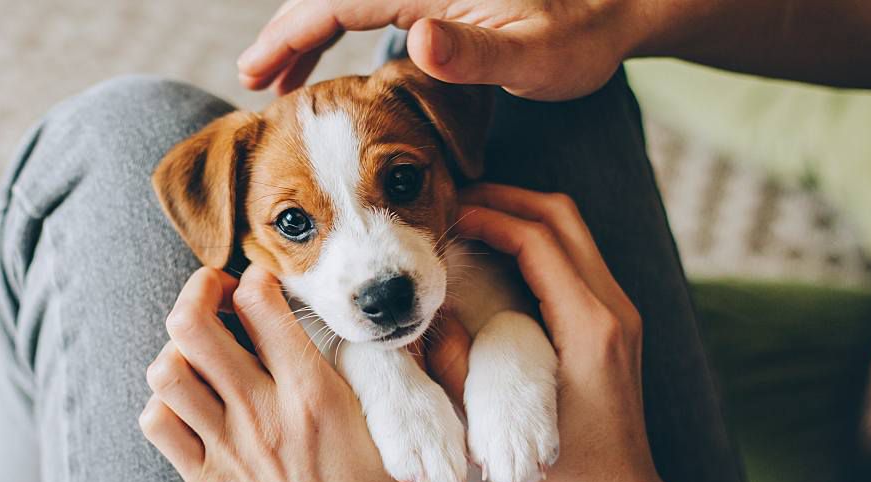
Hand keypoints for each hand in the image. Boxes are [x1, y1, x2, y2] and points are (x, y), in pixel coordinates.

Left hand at [139, 265, 414, 481]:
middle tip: (217, 292)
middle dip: (198, 290)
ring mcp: (228, 448)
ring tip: (203, 349)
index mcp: (313, 393)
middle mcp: (263, 414)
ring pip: (166, 371)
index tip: (264, 280)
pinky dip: (165, 404)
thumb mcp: (388, 426)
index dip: (256, 275)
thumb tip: (362, 324)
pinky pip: (157, 424)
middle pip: (192, 325)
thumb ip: (372, 371)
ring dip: (179, 350)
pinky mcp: (207, 480)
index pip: (260, 303)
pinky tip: (193, 401)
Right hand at [237, 0, 643, 99]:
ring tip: (281, 79)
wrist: (618, 7)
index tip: (254, 73)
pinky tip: (336, 66)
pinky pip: (371, 8)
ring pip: (347, 1)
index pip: (339, 2)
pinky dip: (341, 32)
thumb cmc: (583, 37)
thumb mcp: (537, 55)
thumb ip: (476, 53)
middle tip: (252, 83)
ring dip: (310, 34)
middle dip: (287, 35)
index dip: (290, 34)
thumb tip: (415, 40)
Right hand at [425, 184, 676, 481]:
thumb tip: (430, 313)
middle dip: (508, 198)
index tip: (448, 215)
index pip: (538, 239)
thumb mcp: (500, 420)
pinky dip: (536, 242)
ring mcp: (619, 313)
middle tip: (458, 201)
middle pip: (563, 217)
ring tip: (473, 218)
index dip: (489, 216)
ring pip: (572, 231)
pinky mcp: (614, 323)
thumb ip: (458, 365)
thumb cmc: (567, 470)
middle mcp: (613, 308)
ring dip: (522, 215)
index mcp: (589, 326)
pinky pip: (576, 258)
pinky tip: (498, 255)